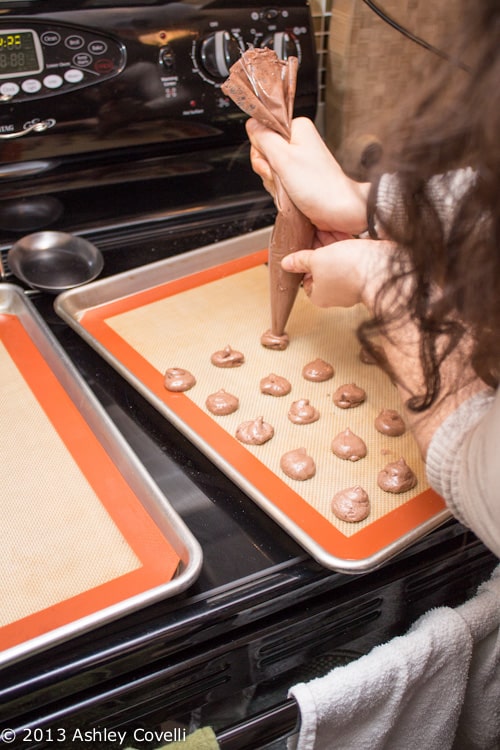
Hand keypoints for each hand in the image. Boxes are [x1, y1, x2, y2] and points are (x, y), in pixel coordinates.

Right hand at [246, 116, 369, 235]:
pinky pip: (278, 181)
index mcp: (297, 129)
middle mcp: (299, 142)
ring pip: (270, 169)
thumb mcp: (284, 158)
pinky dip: (280, 191)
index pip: (262, 131)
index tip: (271, 164)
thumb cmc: (320, 187)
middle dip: (267, 170)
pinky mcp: (299, 177)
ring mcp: (299, 161)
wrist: (340, 212)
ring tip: (289, 189)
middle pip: (264, 152)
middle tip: (281, 178)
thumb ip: (264, 138)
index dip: (261, 151)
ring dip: (274, 183)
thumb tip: (251, 123)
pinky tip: (290, 195)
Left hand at [281, 237, 391, 309]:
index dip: (303, 262)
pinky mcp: (364, 271)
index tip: (302, 248)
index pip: (306, 279)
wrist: (382, 267)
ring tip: (325, 228)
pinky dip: (345, 245)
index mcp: (320, 295)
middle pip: (321, 268)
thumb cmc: (349, 270)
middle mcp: (336, 292)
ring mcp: (352, 282)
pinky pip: (351, 256)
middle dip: (317, 249)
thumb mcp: (316, 260)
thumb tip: (287, 264)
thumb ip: (301, 260)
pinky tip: (341, 232)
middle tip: (313, 233)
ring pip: (337, 260)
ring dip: (331, 244)